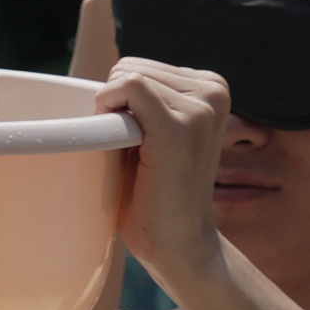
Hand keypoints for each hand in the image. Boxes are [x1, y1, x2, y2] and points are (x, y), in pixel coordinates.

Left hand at [99, 58, 234, 286]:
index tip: (134, 139)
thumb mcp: (156, 132)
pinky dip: (109, 109)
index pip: (140, 65)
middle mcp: (212, 91)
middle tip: (132, 151)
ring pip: (127, 76)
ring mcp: (199, 110)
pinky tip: (118, 143)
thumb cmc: (157, 193)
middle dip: (116, 105)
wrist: (179, 244)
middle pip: (131, 66)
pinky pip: (129, 87)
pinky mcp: (179, 129)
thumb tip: (97, 67)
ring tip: (135, 156)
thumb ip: (144, 98)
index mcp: (211, 87)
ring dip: (113, 114)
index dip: (120, 100)